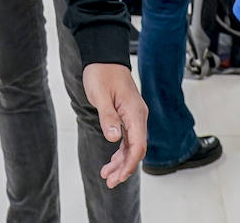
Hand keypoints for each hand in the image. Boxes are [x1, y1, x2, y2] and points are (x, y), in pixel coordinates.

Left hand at [82, 62, 147, 187]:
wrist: (104, 58)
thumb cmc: (101, 73)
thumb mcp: (101, 95)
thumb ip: (108, 117)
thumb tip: (114, 138)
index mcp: (135, 113)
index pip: (138, 145)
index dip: (129, 164)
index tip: (119, 176)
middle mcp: (138, 117)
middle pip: (136, 149)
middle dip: (124, 168)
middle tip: (110, 181)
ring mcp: (133, 117)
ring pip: (131, 146)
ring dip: (120, 162)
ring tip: (107, 176)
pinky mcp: (126, 116)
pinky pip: (127, 138)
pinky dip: (119, 151)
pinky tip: (111, 161)